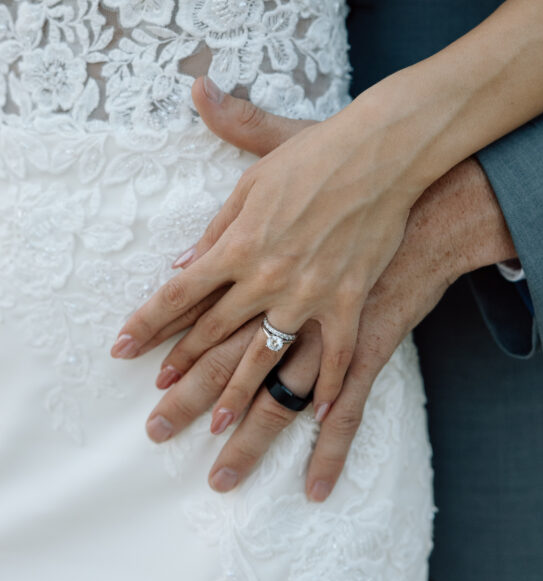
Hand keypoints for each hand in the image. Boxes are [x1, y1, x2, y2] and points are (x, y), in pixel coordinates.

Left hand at [111, 74, 420, 420]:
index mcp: (239, 243)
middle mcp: (267, 276)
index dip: (148, 323)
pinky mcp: (350, 300)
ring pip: (266, 356)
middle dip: (182, 373)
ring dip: (239, 394)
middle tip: (157, 408)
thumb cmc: (316, 155)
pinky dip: (327, 386)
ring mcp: (310, 293)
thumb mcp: (255, 178)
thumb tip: (185, 261)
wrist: (382, 155)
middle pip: (214, 333)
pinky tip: (316, 413)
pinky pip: (336, 355)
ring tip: (218, 426)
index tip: (122, 349)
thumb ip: (218, 225)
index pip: (179, 293)